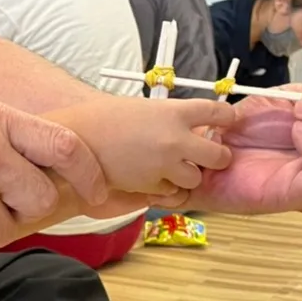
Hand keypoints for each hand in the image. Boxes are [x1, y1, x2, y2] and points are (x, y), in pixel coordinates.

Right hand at [49, 96, 234, 199]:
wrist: (74, 141)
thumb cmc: (100, 119)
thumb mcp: (141, 108)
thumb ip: (169, 118)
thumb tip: (188, 126)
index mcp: (174, 112)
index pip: (219, 113)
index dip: (227, 119)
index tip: (226, 121)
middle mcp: (176, 139)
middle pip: (220, 155)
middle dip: (216, 157)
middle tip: (207, 155)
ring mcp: (165, 165)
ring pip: (196, 178)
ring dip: (189, 175)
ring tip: (171, 167)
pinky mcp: (151, 186)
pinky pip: (172, 192)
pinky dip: (166, 187)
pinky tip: (151, 176)